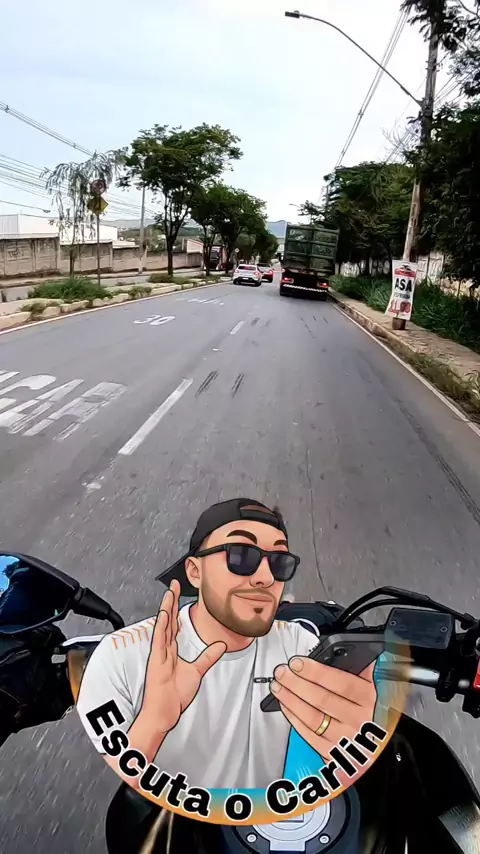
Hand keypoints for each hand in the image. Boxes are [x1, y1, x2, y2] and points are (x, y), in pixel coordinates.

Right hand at [141, 580, 225, 735]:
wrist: (164, 712)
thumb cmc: (174, 695)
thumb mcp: (197, 671)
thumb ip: (208, 657)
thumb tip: (220, 645)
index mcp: (170, 650)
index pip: (174, 623)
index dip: (176, 608)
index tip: (179, 594)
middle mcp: (164, 648)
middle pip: (168, 619)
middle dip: (171, 601)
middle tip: (174, 585)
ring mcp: (159, 653)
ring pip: (163, 625)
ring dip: (166, 608)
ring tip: (169, 593)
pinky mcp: (156, 660)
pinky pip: (159, 639)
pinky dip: (161, 626)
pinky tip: (164, 614)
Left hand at [271, 657, 376, 760]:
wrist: (380, 751)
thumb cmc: (374, 716)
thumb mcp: (376, 691)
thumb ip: (363, 672)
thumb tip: (356, 653)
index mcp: (368, 700)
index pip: (341, 683)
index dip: (316, 672)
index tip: (297, 663)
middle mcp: (358, 721)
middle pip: (323, 700)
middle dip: (297, 683)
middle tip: (282, 672)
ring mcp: (345, 739)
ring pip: (313, 718)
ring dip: (291, 700)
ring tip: (278, 687)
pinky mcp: (334, 755)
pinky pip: (310, 736)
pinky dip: (294, 719)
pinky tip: (285, 706)